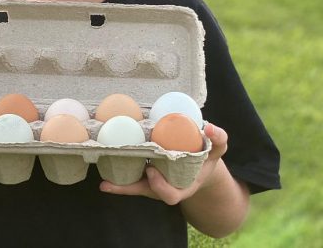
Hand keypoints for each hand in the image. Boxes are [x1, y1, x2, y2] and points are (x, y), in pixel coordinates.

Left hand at [99, 122, 228, 204]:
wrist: (199, 164)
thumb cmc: (206, 157)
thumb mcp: (217, 150)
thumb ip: (218, 139)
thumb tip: (209, 127)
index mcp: (183, 186)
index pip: (170, 195)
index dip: (160, 186)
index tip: (152, 170)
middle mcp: (165, 187)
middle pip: (148, 192)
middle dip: (136, 187)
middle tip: (125, 170)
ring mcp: (154, 183)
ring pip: (136, 188)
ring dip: (121, 187)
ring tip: (106, 183)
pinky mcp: (144, 177)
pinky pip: (131, 182)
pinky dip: (118, 185)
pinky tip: (104, 184)